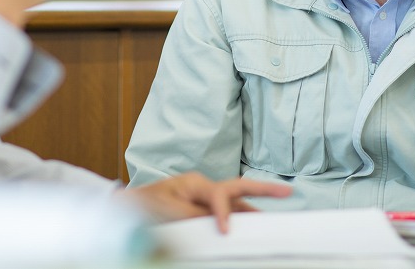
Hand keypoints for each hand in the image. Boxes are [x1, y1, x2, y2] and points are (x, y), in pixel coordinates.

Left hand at [121, 173, 291, 232]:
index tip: (227, 232)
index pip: (219, 194)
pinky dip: (242, 218)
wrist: (126, 207)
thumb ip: (191, 214)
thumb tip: (216, 222)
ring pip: (237, 202)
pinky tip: (252, 227)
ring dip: (256, 208)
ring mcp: (204, 199)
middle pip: (238, 187)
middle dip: (264, 189)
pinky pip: (227, 213)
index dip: (226, 212)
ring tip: (275, 219)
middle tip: (288, 192)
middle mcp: (203, 188)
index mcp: (194, 183)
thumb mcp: (165, 210)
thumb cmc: (142, 206)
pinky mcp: (202, 211)